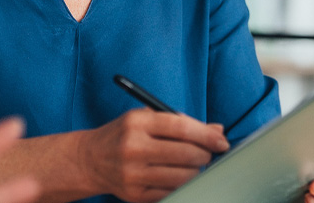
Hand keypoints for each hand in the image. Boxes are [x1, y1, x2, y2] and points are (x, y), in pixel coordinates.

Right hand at [80, 108, 230, 202]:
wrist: (91, 160)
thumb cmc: (126, 134)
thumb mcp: (147, 119)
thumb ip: (182, 122)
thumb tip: (217, 132)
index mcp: (137, 123)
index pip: (181, 128)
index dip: (207, 136)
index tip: (221, 141)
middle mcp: (133, 148)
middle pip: (186, 154)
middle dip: (205, 155)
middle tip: (207, 154)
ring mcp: (132, 174)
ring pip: (183, 177)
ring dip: (195, 171)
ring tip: (191, 165)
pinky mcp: (134, 194)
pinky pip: (173, 192)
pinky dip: (181, 184)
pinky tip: (177, 176)